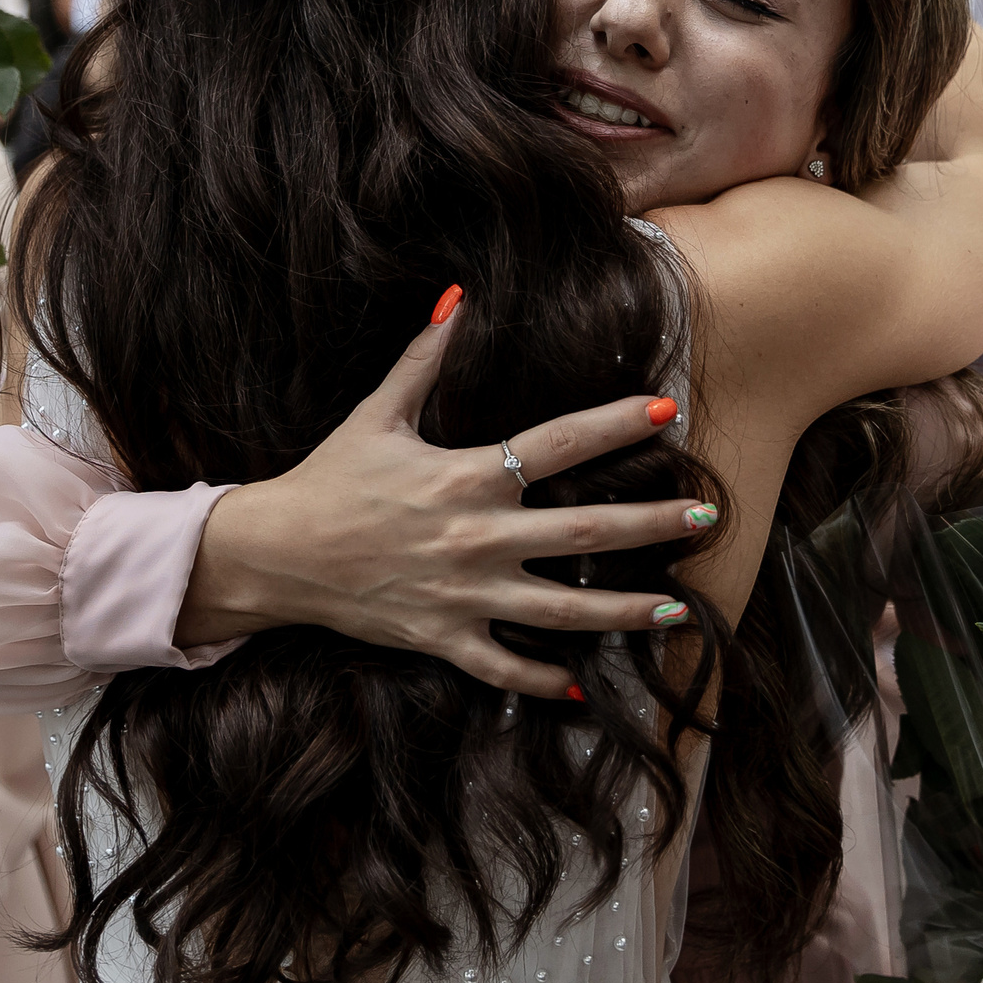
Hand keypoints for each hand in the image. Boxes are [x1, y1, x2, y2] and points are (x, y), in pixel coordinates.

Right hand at [182, 298, 715, 696]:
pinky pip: (505, 668)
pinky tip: (585, 687)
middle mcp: (475, 537)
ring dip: (624, 611)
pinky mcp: (443, 638)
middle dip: (651, 523)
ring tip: (677, 610)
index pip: (556, 443)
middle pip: (583, 529)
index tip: (667, 408)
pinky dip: (545, 681)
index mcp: (465, 476)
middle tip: (708, 516)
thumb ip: (424, 357)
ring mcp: (463, 594)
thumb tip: (459, 295)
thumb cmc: (327, 479)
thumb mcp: (376, 413)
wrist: (274, 555)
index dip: (615, 422)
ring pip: (562, 610)